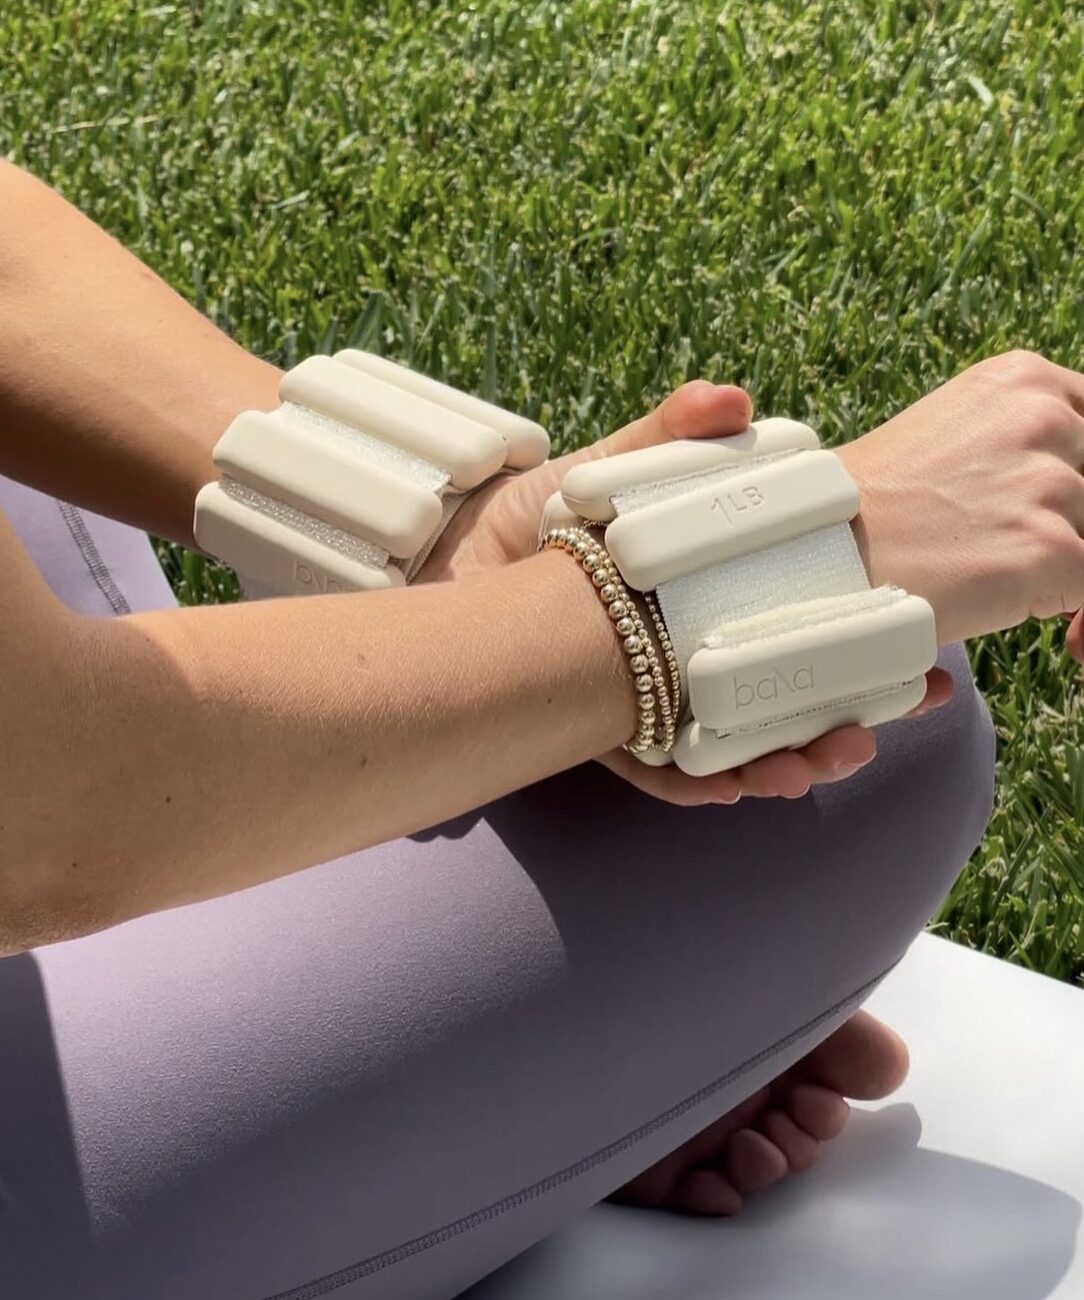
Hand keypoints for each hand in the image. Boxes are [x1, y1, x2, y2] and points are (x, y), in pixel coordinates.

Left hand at [420, 382, 951, 803]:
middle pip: (779, 696)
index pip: (797, 624)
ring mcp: (644, 697)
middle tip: (889, 717)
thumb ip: (666, 442)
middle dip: (839, 715)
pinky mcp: (596, 732)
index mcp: (697, 598)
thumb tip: (738, 398)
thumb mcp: (601, 472)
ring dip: (784, 759)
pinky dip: (701, 780)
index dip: (861, 640)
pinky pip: (660, 771)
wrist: (421, 565)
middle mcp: (680, 654)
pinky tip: (739, 781)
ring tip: (819, 760)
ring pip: (731, 744)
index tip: (922, 650)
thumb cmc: (518, 519)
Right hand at [838, 349, 1083, 652]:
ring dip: (1078, 576)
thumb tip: (1058, 502)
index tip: (1071, 521)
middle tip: (1057, 572)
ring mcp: (1047, 483)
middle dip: (1082, 529)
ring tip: (1053, 616)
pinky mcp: (1049, 548)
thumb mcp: (952, 440)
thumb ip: (1015, 449)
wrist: (815, 554)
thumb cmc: (866, 514)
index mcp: (1019, 380)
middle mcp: (1041, 416)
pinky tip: (1067, 642)